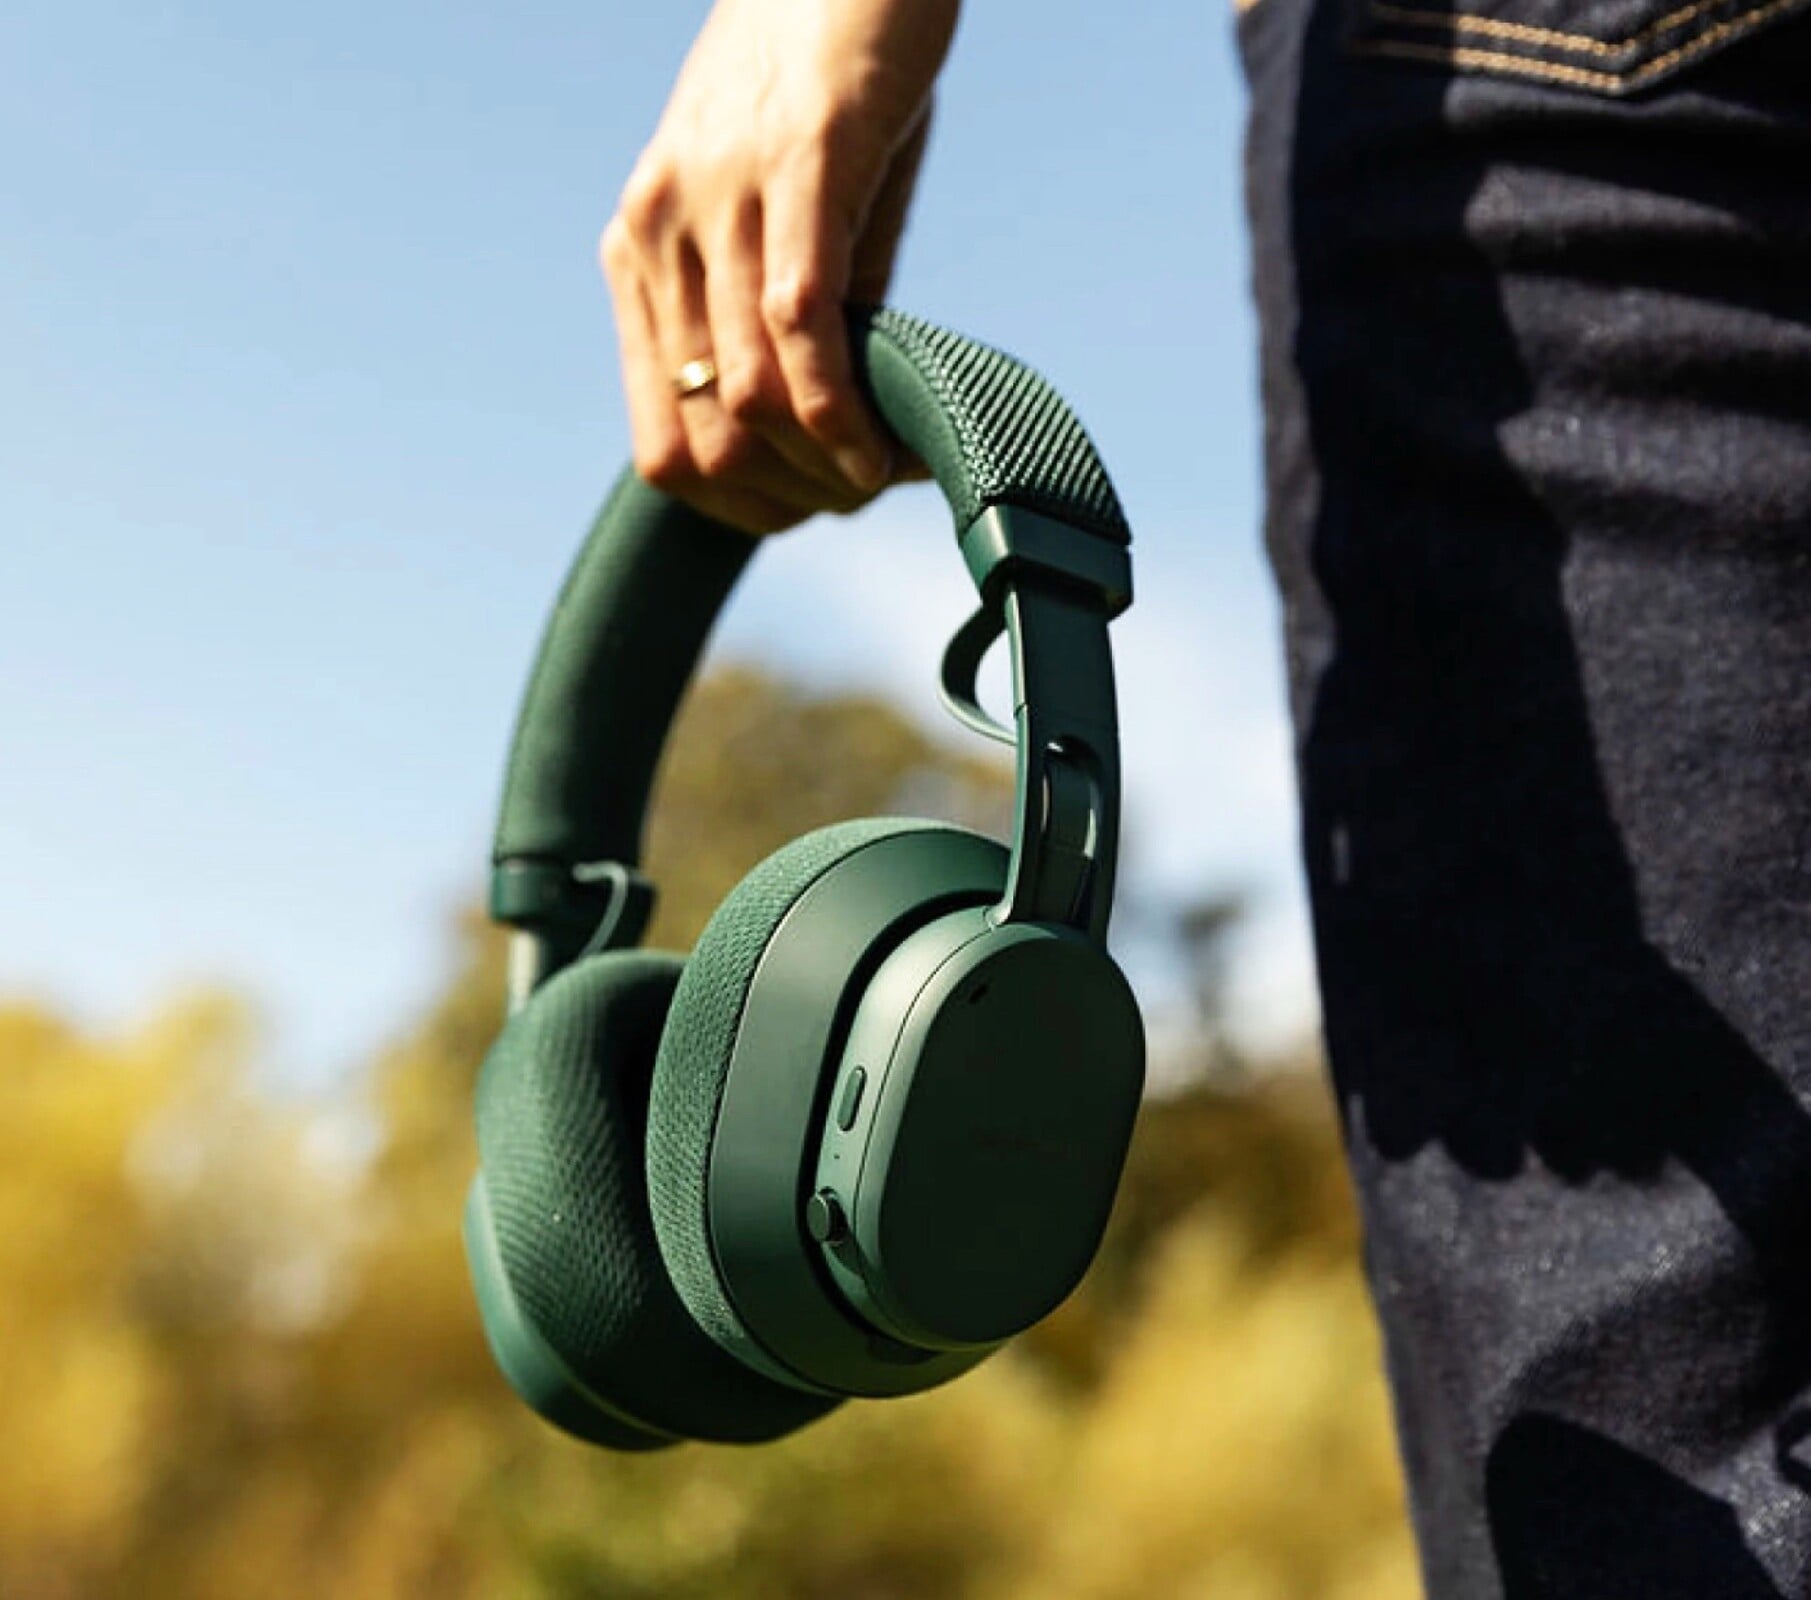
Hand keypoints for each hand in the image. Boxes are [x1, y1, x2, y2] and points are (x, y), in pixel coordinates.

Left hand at [599, 0, 959, 535]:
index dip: (739, 509)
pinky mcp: (796, 165)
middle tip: (861, 495)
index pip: (660, 442)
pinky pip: (797, 326)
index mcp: (642, 253)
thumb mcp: (785, 210)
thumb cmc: (823, 77)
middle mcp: (658, 234)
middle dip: (789, 500)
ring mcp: (717, 200)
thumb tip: (839, 416)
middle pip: (705, 440)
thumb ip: (800, 312)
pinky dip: (838, 413)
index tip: (814, 508)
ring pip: (745, 399)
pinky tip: (878, 448)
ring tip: (881, 474)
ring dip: (822, 468)